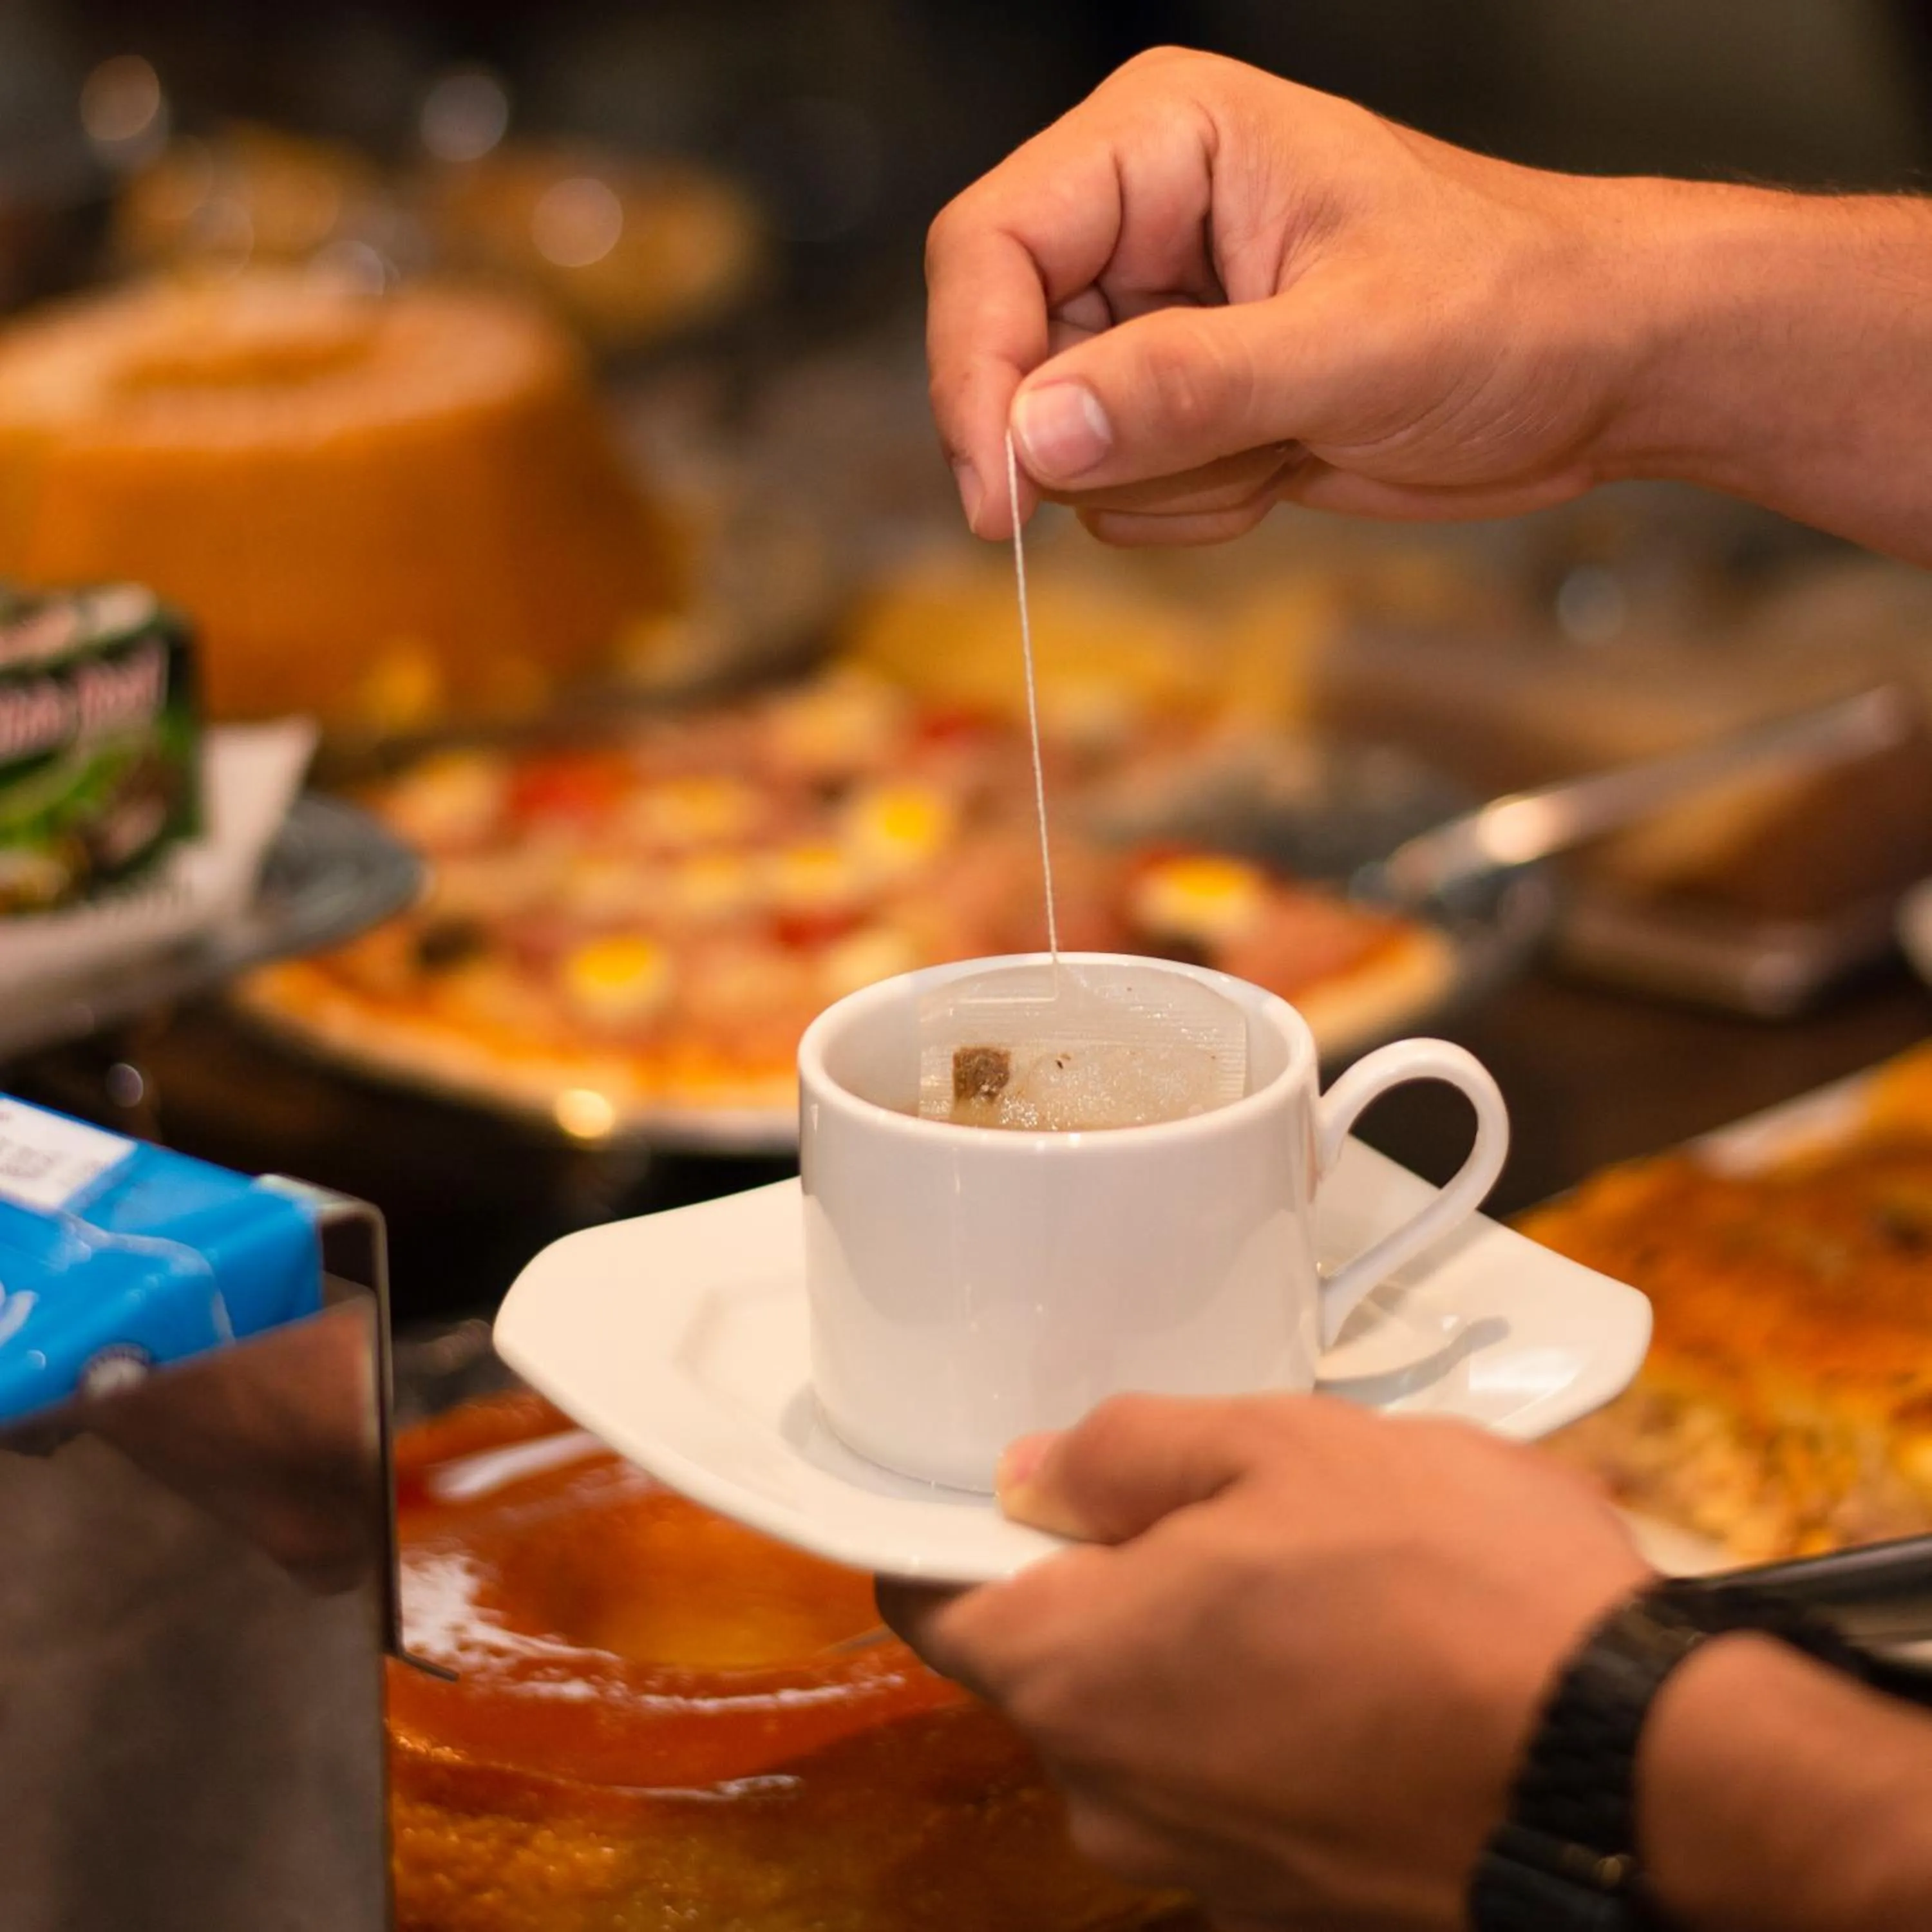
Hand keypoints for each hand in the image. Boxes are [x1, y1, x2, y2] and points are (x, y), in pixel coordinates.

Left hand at [882, 1392, 1650, 1930]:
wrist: (1638, 1771)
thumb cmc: (1438, 1578)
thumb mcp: (1274, 1447)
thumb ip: (1122, 1456)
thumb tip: (1028, 1477)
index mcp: (1069, 1679)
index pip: (933, 1599)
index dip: (955, 1525)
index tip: (1015, 1473)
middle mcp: (1107, 1796)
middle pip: (1051, 1661)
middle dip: (1104, 1575)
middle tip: (1210, 1493)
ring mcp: (1201, 1866)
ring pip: (1151, 1719)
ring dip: (1199, 1639)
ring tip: (1311, 1564)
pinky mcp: (1293, 1897)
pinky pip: (1234, 1776)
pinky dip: (1264, 1709)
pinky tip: (1363, 1652)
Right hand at [927, 48, 1648, 544]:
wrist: (1599, 368)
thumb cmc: (1517, 305)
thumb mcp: (1354, 347)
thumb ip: (1187, 390)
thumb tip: (1034, 435)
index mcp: (1164, 141)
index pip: (988, 248)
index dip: (973, 375)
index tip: (1001, 497)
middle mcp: (1140, 221)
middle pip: (1005, 351)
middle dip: (1096, 440)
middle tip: (1216, 462)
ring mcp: (1156, 318)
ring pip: (1059, 439)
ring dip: (1171, 477)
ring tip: (1288, 437)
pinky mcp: (1182, 402)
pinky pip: (1116, 488)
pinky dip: (1196, 505)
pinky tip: (1285, 463)